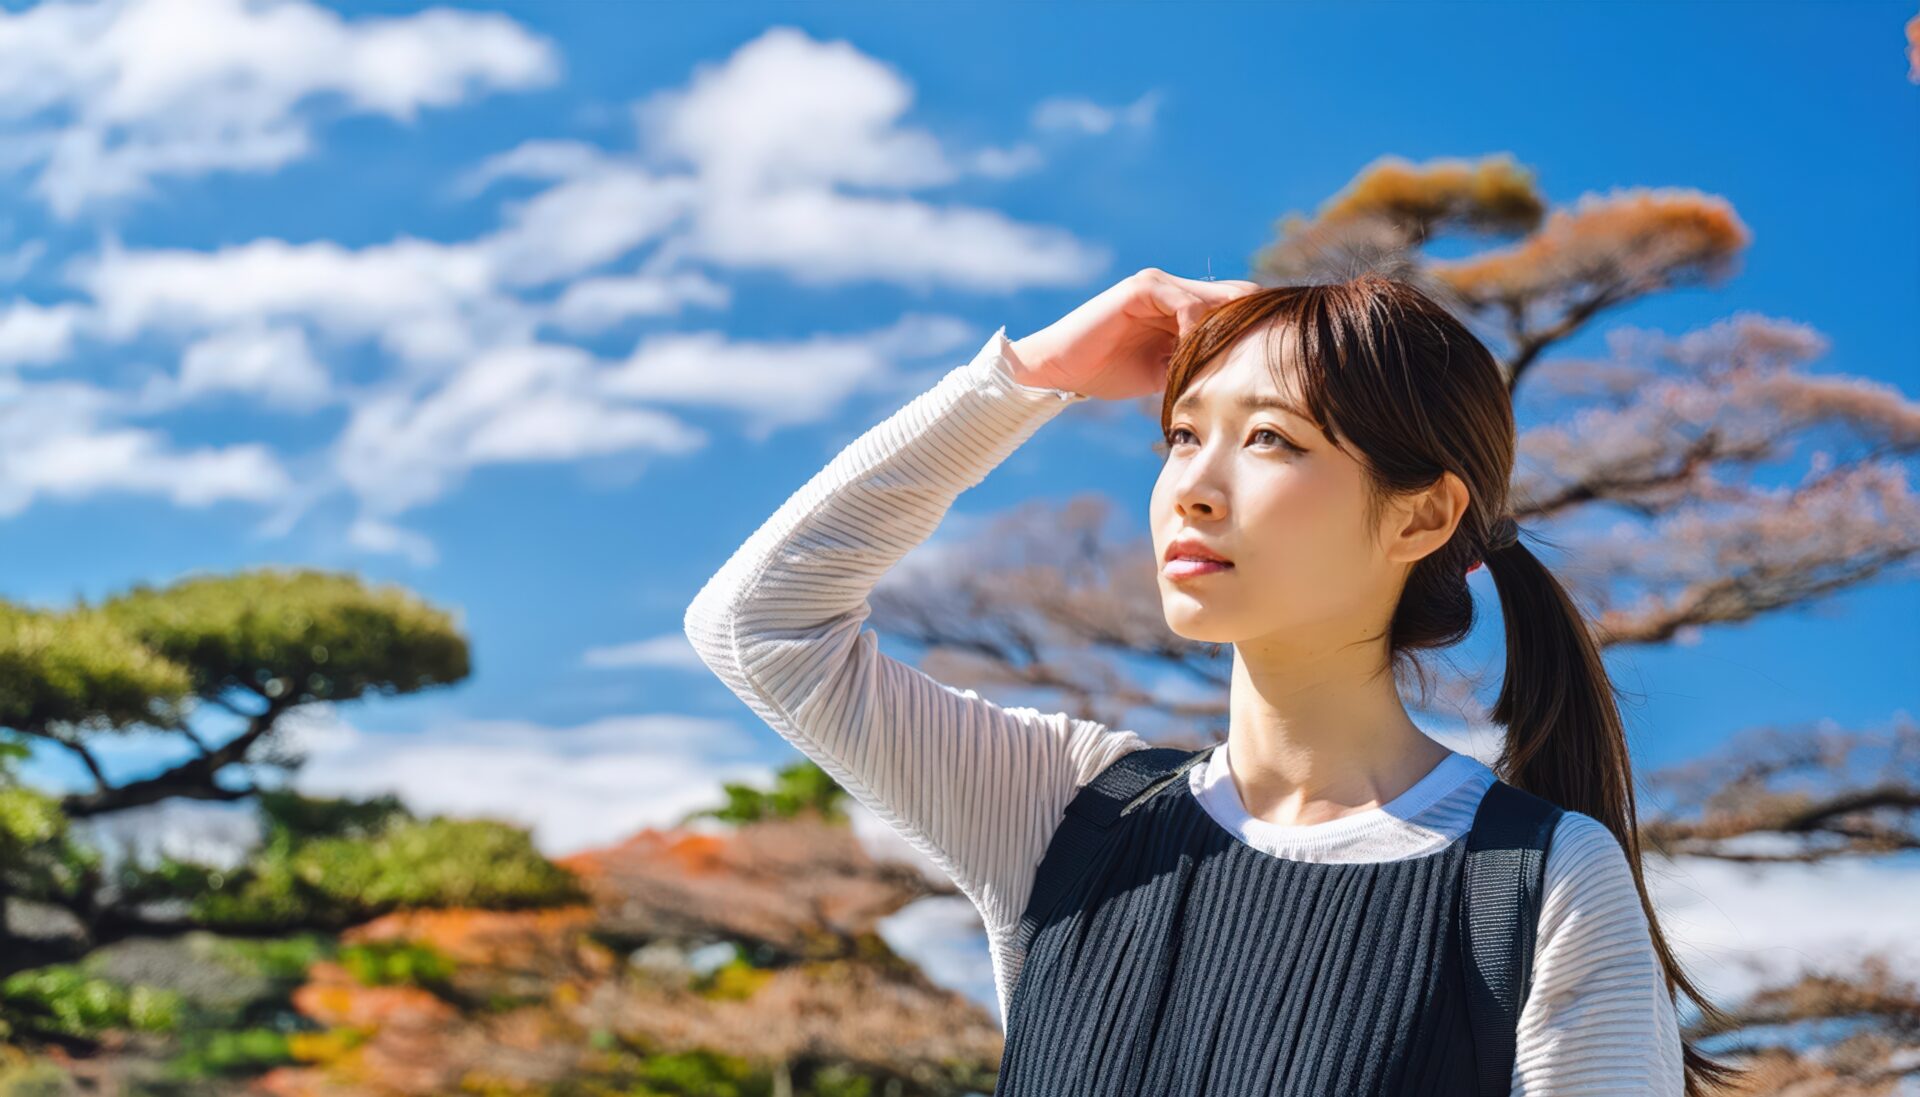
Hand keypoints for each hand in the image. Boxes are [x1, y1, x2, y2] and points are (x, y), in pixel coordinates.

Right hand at [1009, 268, 1261, 400]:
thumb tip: (1237, 379)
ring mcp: (1157, 286)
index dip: (1255, 327)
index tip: (1271, 357)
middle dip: (1250, 324)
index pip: (1234, 307)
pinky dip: (1195, 327)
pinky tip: (1190, 353)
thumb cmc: (1107, 373)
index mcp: (1182, 308)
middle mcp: (1174, 290)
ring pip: (1214, 298)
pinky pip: (1185, 302)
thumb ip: (1195, 364)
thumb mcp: (1165, 371)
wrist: (1061, 370)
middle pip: (1234, 295)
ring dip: (1222, 330)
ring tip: (1225, 361)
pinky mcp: (1141, 287)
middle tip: (1261, 357)